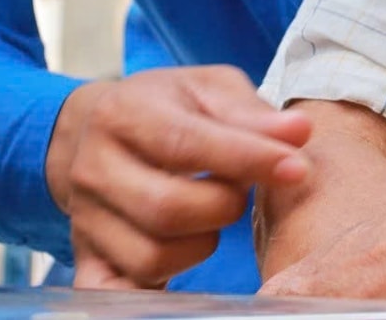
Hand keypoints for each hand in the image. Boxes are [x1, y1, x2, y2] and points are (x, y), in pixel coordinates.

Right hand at [47, 66, 311, 289]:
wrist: (95, 131)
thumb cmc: (166, 106)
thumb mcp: (207, 89)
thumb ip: (250, 112)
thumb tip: (299, 133)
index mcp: (123, 114)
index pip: (184, 143)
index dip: (246, 158)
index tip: (296, 169)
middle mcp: (94, 169)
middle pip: (167, 209)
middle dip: (225, 205)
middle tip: (242, 190)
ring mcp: (86, 220)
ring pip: (152, 258)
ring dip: (203, 244)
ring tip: (212, 212)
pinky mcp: (88, 259)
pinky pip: (117, 294)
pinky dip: (152, 295)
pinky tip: (182, 268)